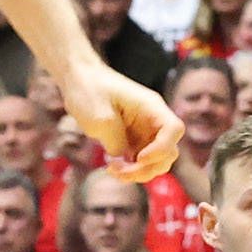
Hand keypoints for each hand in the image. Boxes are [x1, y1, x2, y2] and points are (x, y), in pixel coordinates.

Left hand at [63, 58, 183, 180]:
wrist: (77, 79)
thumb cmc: (89, 90)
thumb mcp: (100, 119)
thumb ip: (117, 143)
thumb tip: (124, 160)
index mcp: (151, 107)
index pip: (174, 130)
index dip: (162, 149)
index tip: (139, 158)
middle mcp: (153, 120)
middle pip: (169, 151)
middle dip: (148, 168)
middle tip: (120, 171)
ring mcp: (144, 131)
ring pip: (156, 161)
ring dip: (139, 172)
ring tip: (113, 170)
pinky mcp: (134, 140)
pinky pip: (141, 162)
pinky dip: (131, 170)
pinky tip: (113, 168)